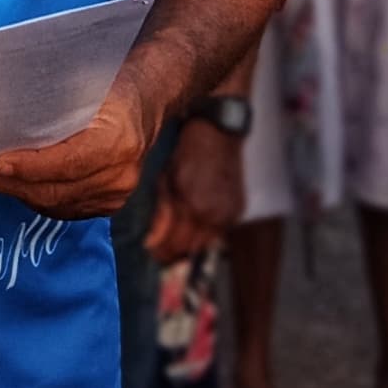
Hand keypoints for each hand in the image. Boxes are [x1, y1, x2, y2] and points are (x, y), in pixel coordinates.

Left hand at [0, 65, 162, 219]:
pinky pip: (64, 209)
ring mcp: (116, 194)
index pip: (68, 163)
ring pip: (56, 204)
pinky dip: (36, 198)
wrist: (144, 104)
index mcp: (118, 140)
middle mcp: (121, 174)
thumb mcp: (85, 84)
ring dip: (18, 192)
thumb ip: (52, 101)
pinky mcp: (109, 205)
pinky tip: (15, 184)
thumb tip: (1, 107)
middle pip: (56, 190)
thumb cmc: (108, 87)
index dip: (30, 167)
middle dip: (11, 182)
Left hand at [153, 110, 245, 255]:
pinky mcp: (237, 212)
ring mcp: (228, 215)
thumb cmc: (187, 154)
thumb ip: (161, 214)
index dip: (159, 251)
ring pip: (204, 246)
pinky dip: (204, 235)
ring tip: (174, 241)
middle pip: (189, 250)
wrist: (219, 135)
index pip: (173, 244)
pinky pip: (218, 234)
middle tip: (159, 251)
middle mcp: (212, 215)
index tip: (150, 250)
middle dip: (172, 253)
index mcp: (191, 206)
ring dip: (188, 247)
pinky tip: (194, 227)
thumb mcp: (166, 180)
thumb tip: (151, 242)